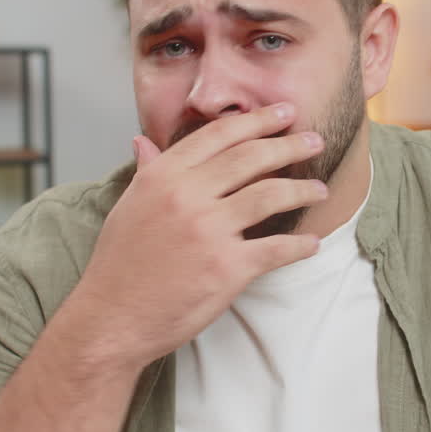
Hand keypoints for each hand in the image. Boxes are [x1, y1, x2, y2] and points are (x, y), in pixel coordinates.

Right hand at [68, 103, 326, 370]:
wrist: (111, 319)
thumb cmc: (118, 265)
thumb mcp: (128, 207)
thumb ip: (147, 172)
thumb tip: (144, 142)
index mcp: (163, 176)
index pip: (219, 135)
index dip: (257, 120)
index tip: (283, 113)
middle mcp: (187, 196)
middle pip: (251, 158)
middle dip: (289, 145)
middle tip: (315, 141)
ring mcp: (209, 231)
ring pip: (271, 196)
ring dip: (302, 190)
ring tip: (319, 190)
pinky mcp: (227, 268)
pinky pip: (276, 249)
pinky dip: (300, 245)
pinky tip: (312, 243)